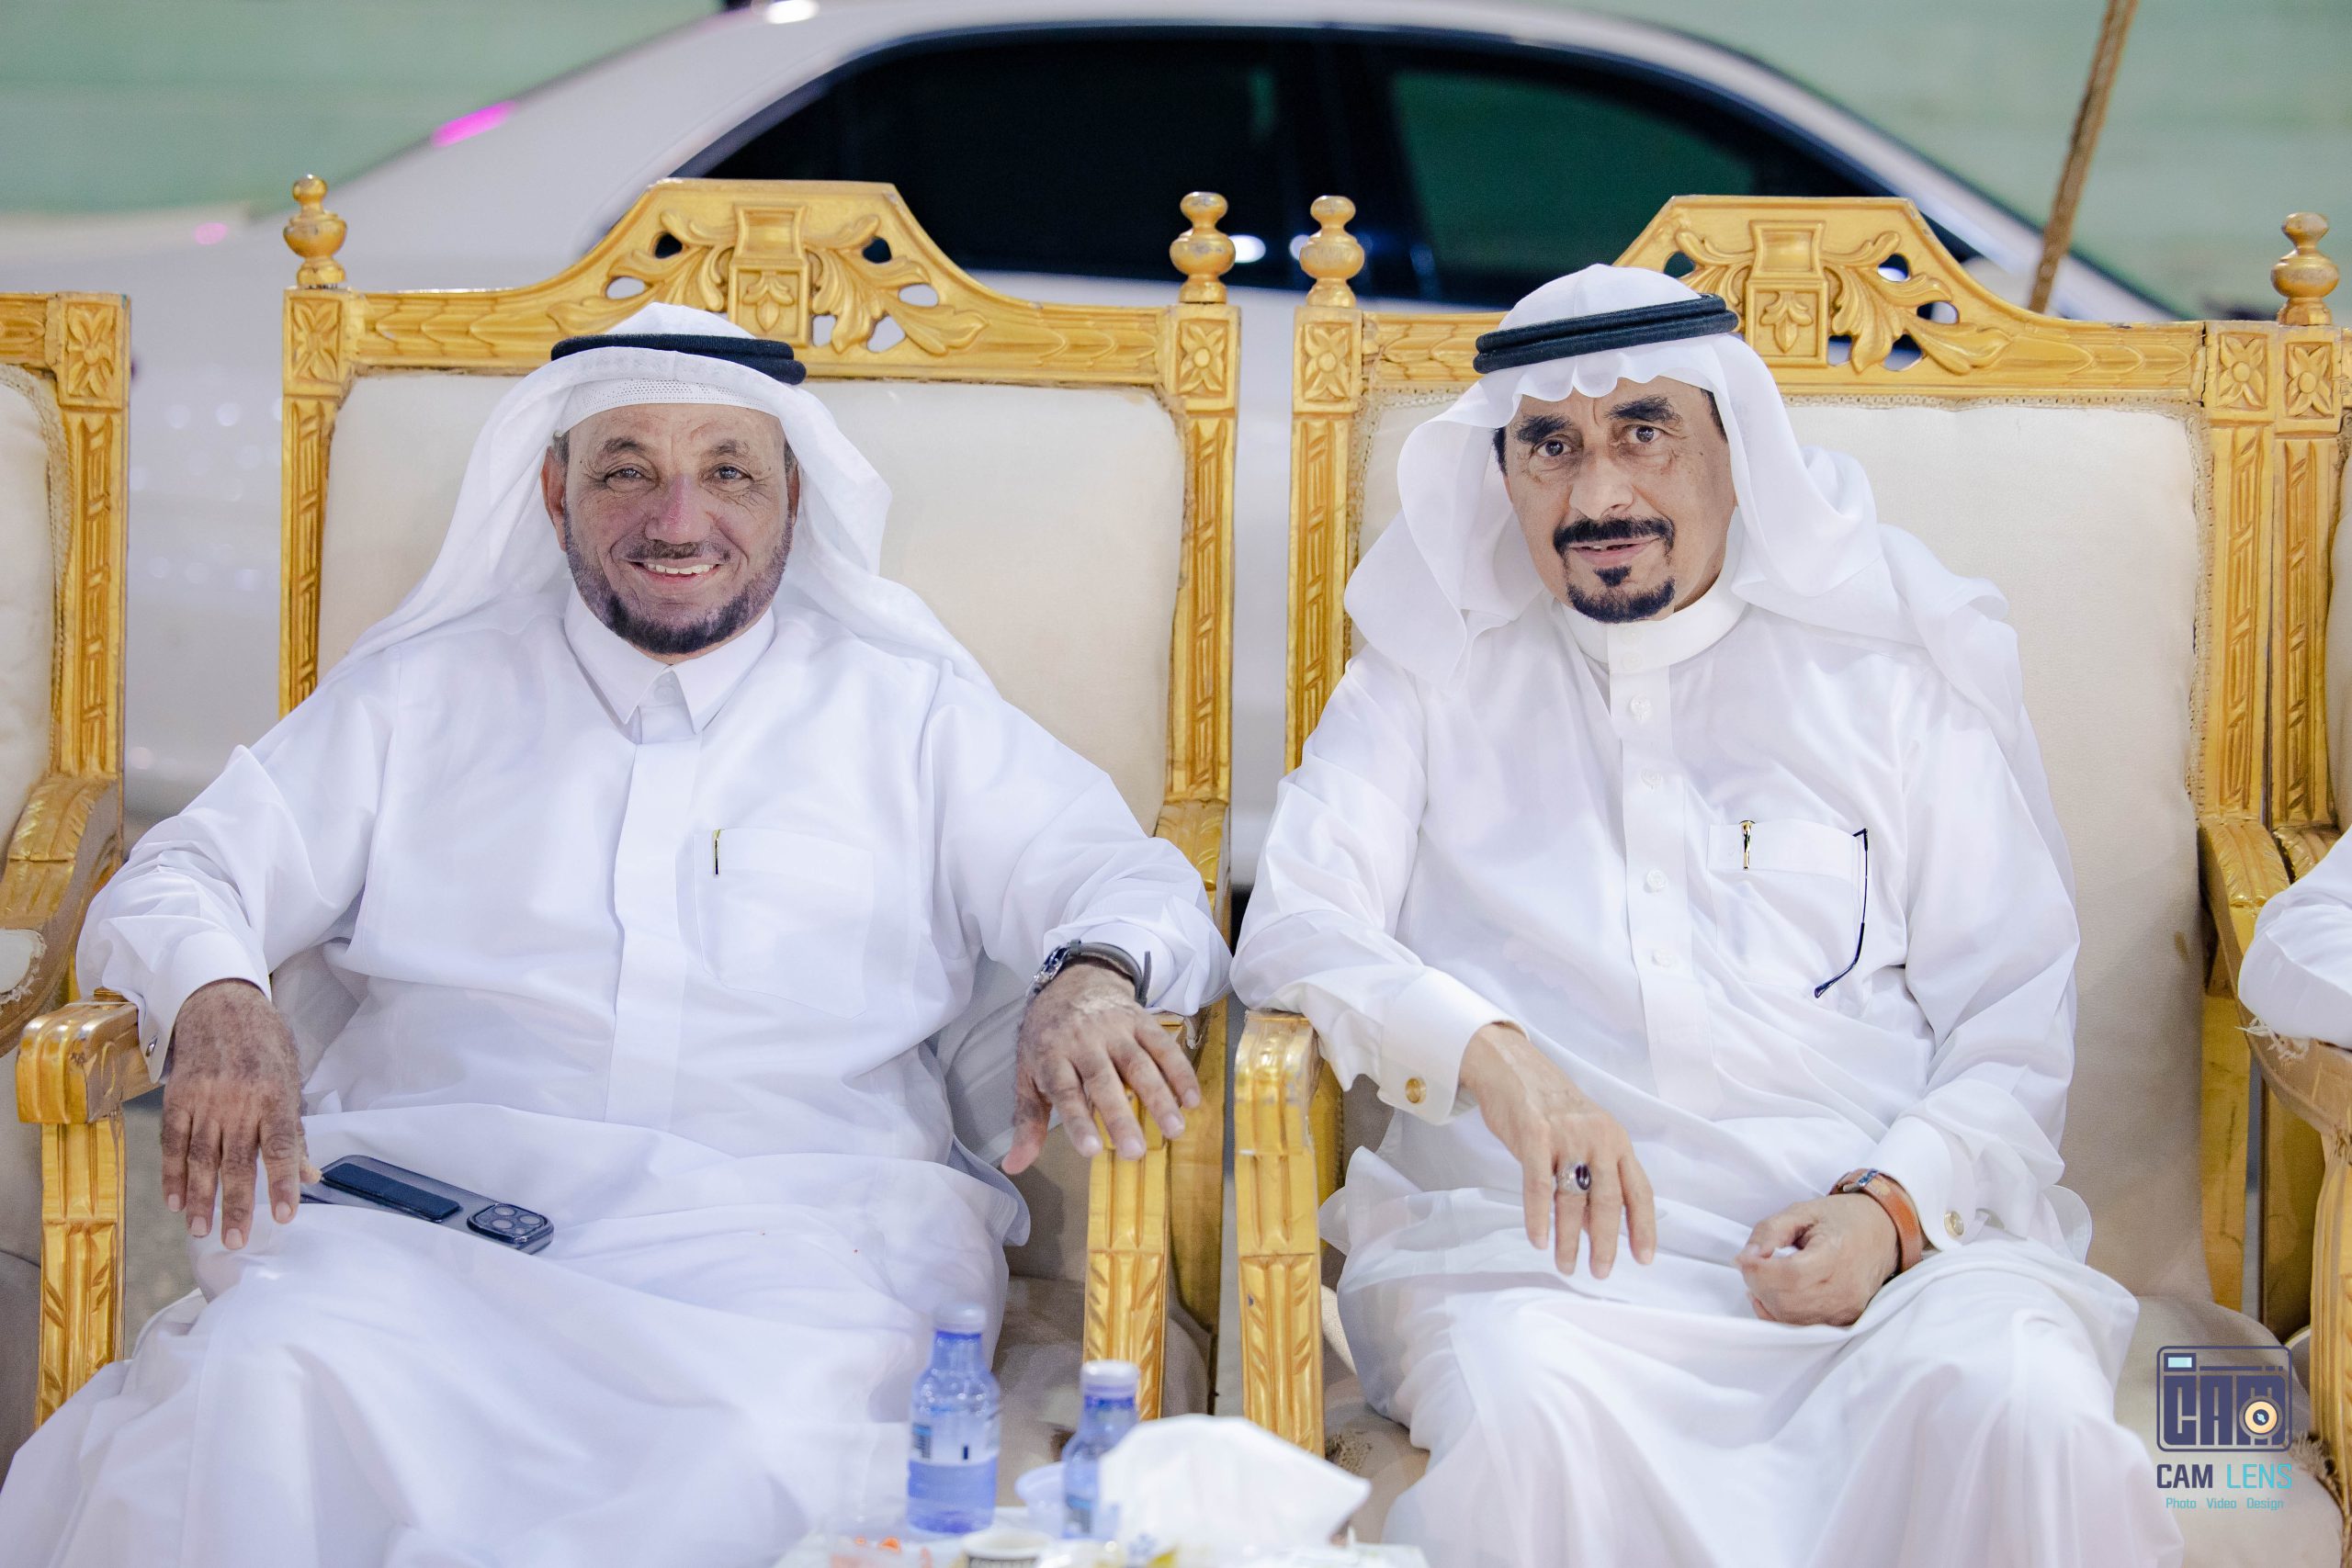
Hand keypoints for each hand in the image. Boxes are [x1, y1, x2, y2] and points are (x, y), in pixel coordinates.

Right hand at [160, 979, 310, 1249]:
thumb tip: (310, 1177)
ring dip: (201, 1198)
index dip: (282, 1183)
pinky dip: (173, 1173)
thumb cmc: (265, 1047)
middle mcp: (239, 1100)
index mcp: (275, 1096)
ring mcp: (205, 1100)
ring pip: (202, 1158)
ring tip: (201, 1230)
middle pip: (237, 1161)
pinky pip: (172, 1143)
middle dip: (236, 1205)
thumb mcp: (291, 1080)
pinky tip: (175, 1201)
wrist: (220, 1005)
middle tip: (236, 1241)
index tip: (283, 1216)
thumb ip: (295, 1132)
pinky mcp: (177, 1098)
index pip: (281, 1147)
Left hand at [1002, 961, 1198, 1172]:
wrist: (1074, 980)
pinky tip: (1192, 1100)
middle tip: (1135, 1152)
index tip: (1092, 1150)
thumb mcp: (1029, 1073)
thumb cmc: (1048, 1036)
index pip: (1065, 1091)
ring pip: (1139, 1064)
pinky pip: (1163, 1046)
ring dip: (1159, 1097)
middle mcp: (1084, 1041)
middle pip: (1104, 1080)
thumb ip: (1028, 1120)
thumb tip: (1015, 1165)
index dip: (1078, 1120)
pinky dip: (1180, 1072)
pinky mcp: (1142, 1020)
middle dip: (1120, 1116)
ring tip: (1174, 1130)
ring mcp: (1116, 1029)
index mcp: (1052, 1055)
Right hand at [1459, 1022, 1655, 1276]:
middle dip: (1606, 1243)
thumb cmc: (1550, 1109)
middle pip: (1607, 1200)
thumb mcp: (1585, 1137)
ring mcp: (1566, 1136)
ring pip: (1572, 1199)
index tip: (1644, 1260)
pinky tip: (1539, 1240)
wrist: (1513, 1068)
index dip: (1643, 1227)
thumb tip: (1599, 1230)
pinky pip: (1538, 1186)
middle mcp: (1598, 1138)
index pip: (1638, 1190)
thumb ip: (1595, 1177)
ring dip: (1569, 1239)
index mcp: (1617, 1140)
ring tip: (1566, 1265)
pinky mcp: (1534, 1136)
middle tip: (1600, 1272)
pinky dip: (1539, 1217)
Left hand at [1737, 1194, 1899, 1325]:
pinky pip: (1803, 1327)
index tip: (1745, 1257)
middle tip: (1751, 1264)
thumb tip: (1745, 1258)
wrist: (1882, 1233)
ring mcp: (1846, 1310)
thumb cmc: (1841, 1219)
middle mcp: (1845, 1289)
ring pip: (1792, 1319)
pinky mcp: (1845, 1321)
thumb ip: (1769, 1231)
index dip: (1759, 1271)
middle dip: (1759, 1284)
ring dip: (1766, 1300)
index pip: (1791, 1276)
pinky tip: (1771, 1294)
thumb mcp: (1801, 1212)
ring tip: (1762, 1276)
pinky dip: (1779, 1314)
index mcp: (1836, 1254)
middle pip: (1788, 1301)